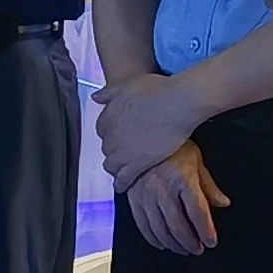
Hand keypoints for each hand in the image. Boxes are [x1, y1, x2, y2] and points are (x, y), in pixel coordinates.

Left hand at [91, 71, 197, 189]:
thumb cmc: (157, 90)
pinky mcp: (138, 164)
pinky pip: (123, 178)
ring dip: (114, 167)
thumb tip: (95, 97)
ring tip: (121, 170)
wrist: (176, 103)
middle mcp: (111, 135)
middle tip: (124, 151)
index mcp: (108, 116)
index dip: (111, 132)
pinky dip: (121, 184)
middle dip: (113, 149)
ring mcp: (123, 151)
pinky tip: (122, 187)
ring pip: (111, 165)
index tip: (119, 134)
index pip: (102, 129)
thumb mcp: (128, 85)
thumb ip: (110, 92)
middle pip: (107, 147)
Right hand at [124, 141, 227, 256]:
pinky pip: (141, 223)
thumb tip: (222, 204)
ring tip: (182, 249)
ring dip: (172, 243)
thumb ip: (209, 186)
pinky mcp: (132, 196)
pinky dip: (152, 237)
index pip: (198, 213)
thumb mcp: (196, 161)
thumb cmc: (172, 145)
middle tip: (198, 249)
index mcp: (183, 179)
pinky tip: (161, 243)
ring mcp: (145, 194)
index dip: (206, 231)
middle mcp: (162, 188)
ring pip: (159, 228)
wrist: (143, 133)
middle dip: (190, 242)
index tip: (211, 241)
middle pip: (178, 225)